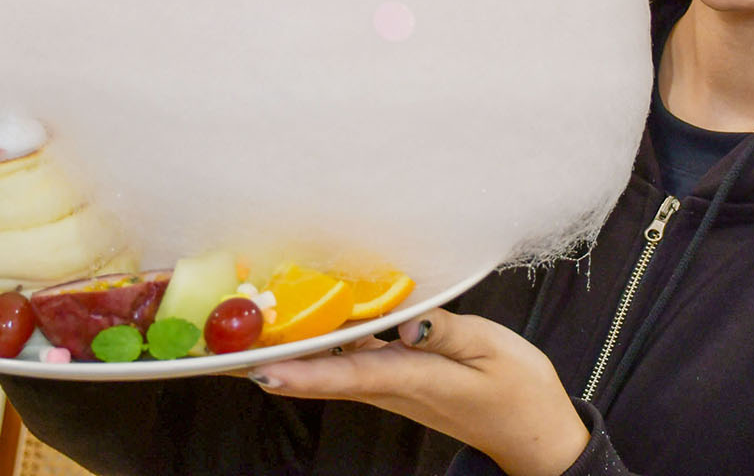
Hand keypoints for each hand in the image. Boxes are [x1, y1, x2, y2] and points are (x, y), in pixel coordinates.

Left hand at [249, 309, 589, 475]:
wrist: (535, 434)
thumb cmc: (519, 390)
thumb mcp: (493, 350)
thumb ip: (449, 332)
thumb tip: (409, 319)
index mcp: (416, 379)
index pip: (349, 375)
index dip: (304, 371)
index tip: (259, 369)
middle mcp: (393, 386)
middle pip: (322, 375)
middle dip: (271, 361)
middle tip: (217, 350)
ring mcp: (393, 386)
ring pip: (329, 370)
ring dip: (287, 353)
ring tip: (240, 333)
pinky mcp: (399, 379)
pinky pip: (349, 363)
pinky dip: (319, 347)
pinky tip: (302, 325)